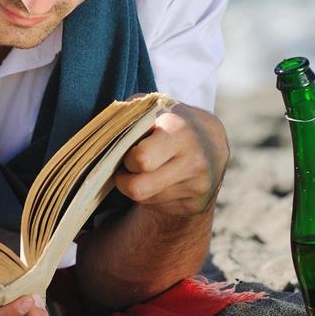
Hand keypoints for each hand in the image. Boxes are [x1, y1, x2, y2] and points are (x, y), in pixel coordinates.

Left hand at [113, 102, 229, 218]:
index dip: (127, 158)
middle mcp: (193, 161)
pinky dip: (153, 196)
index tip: (128, 152)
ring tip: (148, 171)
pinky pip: (159, 208)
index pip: (140, 159)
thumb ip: (128, 116)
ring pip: (145, 200)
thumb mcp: (154, 107)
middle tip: (128, 168)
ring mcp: (197, 186)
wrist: (212, 142)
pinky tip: (162, 180)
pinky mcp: (197, 205)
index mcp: (180, 132)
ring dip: (139, 188)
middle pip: (138, 189)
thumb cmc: (171, 121)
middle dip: (125, 180)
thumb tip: (102, 139)